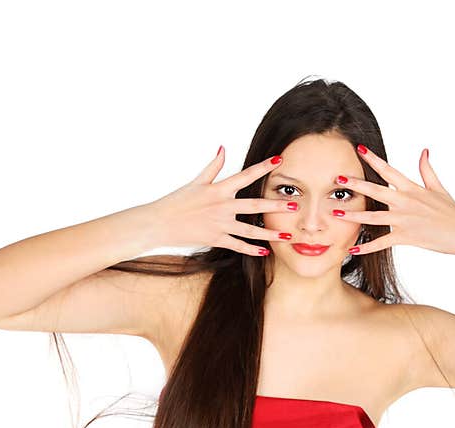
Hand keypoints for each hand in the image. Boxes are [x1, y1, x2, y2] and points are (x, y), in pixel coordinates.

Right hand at [147, 147, 296, 255]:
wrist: (159, 223)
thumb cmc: (177, 201)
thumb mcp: (196, 181)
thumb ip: (213, 166)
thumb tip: (223, 147)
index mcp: (218, 189)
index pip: (245, 175)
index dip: (263, 167)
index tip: (279, 159)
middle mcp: (221, 206)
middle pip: (253, 205)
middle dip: (275, 205)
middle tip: (294, 204)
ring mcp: (219, 224)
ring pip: (249, 230)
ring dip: (269, 233)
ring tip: (286, 235)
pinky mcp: (215, 239)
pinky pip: (237, 245)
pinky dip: (251, 250)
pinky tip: (265, 252)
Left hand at [333, 145, 454, 255]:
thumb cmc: (453, 213)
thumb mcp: (439, 188)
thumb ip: (427, 170)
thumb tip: (424, 151)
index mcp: (412, 189)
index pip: (389, 170)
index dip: (373, 159)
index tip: (359, 149)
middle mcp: (406, 202)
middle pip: (376, 191)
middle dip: (356, 184)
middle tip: (338, 178)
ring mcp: (405, 219)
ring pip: (374, 217)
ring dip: (354, 216)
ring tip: (336, 213)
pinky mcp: (406, 236)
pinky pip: (382, 242)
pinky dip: (367, 247)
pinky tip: (352, 249)